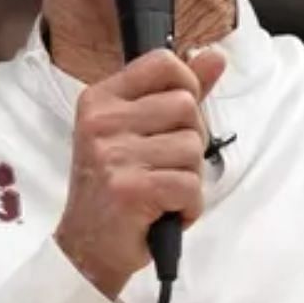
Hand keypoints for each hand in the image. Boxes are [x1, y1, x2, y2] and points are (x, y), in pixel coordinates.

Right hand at [55, 47, 227, 298]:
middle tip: (163, 166)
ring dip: (189, 177)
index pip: (163, 62)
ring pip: (192, 147)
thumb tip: (214, 55)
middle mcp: (101, 121)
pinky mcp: (130, 189)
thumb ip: (177, 91)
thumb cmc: (116, 186)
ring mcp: (113, 155)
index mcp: (101, 99)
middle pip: (186, 106)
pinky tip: (164, 212)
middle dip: (190, 141)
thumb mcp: (138, 131)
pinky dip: (188, 206)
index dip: (186, 86)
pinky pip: (189, 185)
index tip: (176, 117)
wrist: (89, 246)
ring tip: (161, 191)